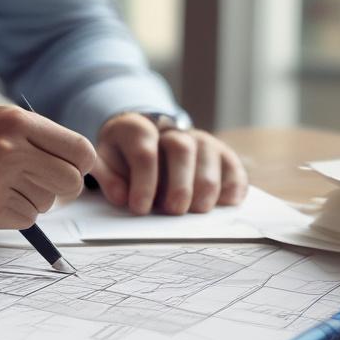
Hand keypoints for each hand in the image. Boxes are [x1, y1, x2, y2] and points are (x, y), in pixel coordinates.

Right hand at [0, 106, 95, 228]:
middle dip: (64, 189)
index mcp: (19, 122)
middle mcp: (12, 149)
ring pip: (47, 203)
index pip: (80, 150)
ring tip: (4, 187)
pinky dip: (16, 214)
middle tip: (46, 186)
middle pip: (71, 182)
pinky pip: (26, 219)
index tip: (72, 169)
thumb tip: (78, 167)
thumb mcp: (0, 121)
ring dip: (34, 200)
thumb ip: (38, 138)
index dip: (82, 165)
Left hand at [89, 113, 247, 214]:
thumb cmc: (124, 160)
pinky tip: (226, 202)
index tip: (139, 208)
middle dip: (179, 183)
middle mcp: (173, 131)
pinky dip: (232, 184)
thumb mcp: (106, 163)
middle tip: (174, 210)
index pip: (144, 152)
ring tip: (198, 210)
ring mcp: (200, 141)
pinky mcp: (221, 154)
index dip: (143, 182)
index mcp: (138, 129)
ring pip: (209, 155)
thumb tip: (121, 196)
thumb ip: (109, 178)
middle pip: (181, 149)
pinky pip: (232, 165)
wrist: (146, 143)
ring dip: (206, 186)